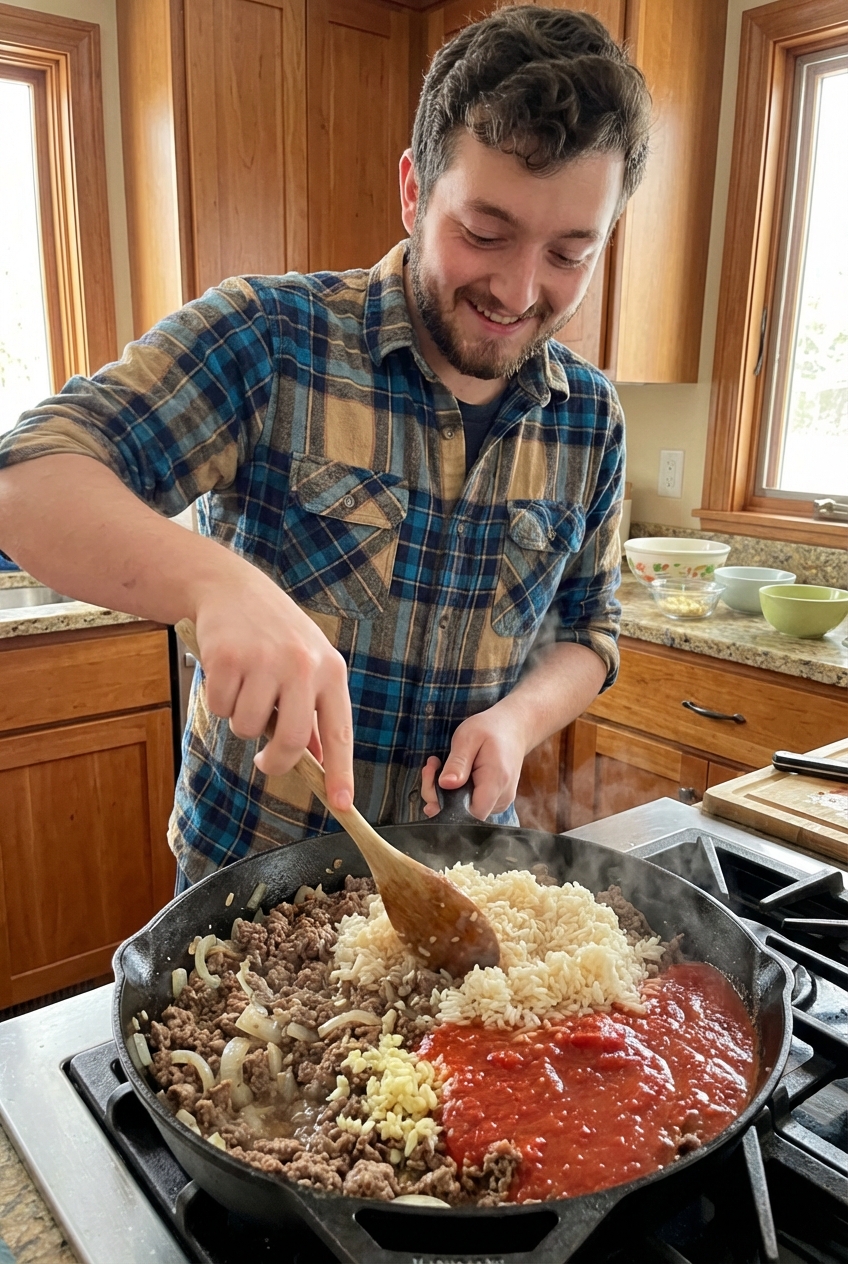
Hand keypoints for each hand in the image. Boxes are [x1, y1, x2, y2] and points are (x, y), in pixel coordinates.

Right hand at [191, 562, 353, 811]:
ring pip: (249, 728)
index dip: (341, 771)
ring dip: (241, 719)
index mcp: (330, 670)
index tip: (341, 803)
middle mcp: (302, 665)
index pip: (339, 731)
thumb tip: (316, 762)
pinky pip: (220, 708)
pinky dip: (219, 700)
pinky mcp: (228, 658)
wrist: (232, 588)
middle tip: (264, 762)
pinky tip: (227, 672)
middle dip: (275, 762)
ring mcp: (264, 660)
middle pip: (291, 741)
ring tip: (245, 687)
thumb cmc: (274, 634)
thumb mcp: (307, 664)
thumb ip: (313, 710)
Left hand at [420, 707, 527, 820]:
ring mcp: (500, 801)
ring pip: (465, 811)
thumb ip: (458, 763)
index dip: (448, 806)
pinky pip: (471, 804)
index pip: (472, 814)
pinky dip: (456, 792)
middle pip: (465, 814)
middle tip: (431, 767)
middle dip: (439, 795)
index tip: (435, 781)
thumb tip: (446, 785)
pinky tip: (452, 773)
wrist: (514, 728)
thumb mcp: (468, 737)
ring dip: (445, 792)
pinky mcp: (494, 800)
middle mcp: (501, 797)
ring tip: (438, 765)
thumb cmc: (491, 729)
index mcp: (496, 781)